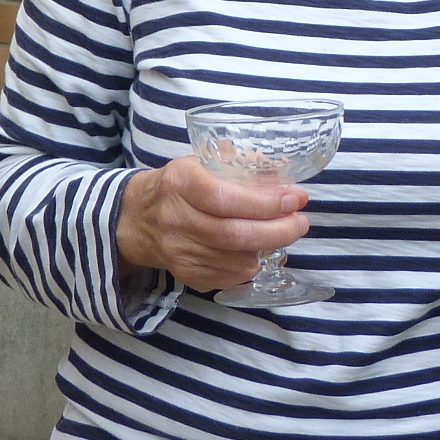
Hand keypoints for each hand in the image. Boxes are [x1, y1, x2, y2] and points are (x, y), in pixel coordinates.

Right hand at [114, 154, 310, 293]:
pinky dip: (253, 265)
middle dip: (278, 231)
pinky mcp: (187, 275)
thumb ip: (237, 164)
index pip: (225, 198)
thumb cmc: (178, 185)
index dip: (265, 202)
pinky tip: (261, 250)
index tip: (295, 198)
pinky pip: (230, 276)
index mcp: (181, 183)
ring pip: (237, 260)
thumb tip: (282, 172)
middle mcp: (177, 220)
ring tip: (286, 233)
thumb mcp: (199, 162)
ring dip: (270, 249)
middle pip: (235, 235)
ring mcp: (180, 252)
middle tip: (301, 222)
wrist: (138, 220)